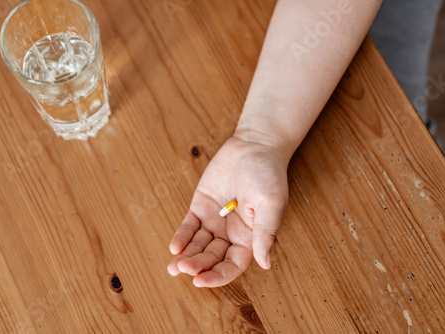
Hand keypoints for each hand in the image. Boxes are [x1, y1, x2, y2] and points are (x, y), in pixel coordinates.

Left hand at [167, 136, 288, 286]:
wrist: (254, 146)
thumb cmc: (269, 174)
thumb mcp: (271, 205)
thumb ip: (265, 233)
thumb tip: (266, 264)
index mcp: (250, 238)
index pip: (232, 265)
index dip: (217, 276)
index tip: (200, 280)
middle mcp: (231, 233)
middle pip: (212, 257)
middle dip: (197, 265)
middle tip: (183, 269)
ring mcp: (214, 220)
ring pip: (198, 245)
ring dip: (186, 256)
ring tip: (173, 266)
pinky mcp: (201, 206)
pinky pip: (189, 226)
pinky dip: (181, 236)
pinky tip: (174, 247)